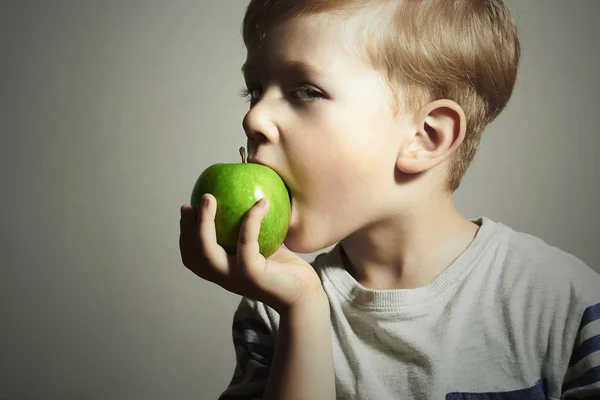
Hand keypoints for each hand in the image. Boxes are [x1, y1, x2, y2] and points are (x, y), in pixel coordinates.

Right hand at [179, 194, 325, 312]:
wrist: (303, 293)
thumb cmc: (283, 268)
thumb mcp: (263, 246)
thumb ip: (249, 231)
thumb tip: (242, 195)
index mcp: (222, 270)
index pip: (193, 256)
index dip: (185, 234)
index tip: (187, 208)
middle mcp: (224, 277)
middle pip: (194, 254)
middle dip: (187, 227)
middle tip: (195, 200)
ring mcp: (236, 277)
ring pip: (208, 251)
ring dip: (204, 223)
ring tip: (210, 198)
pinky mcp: (253, 275)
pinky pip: (246, 241)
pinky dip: (251, 220)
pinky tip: (262, 202)